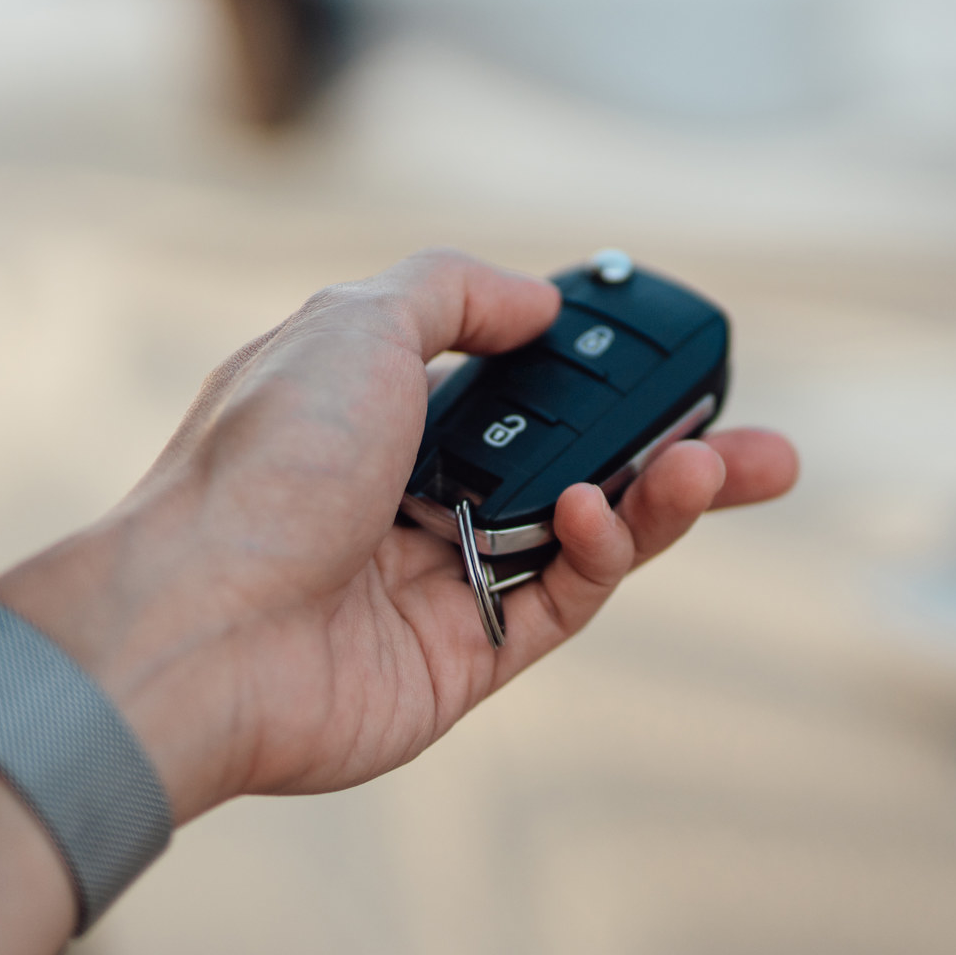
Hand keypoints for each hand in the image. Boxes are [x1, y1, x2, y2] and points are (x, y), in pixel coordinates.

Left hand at [0, 249, 798, 822]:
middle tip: (761, 442)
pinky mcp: (460, 662)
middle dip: (672, 449)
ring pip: (583, 534)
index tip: (670, 351)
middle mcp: (410, 493)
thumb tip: (539, 300)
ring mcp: (439, 581)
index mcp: (378, 407)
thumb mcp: (353, 322)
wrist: (194, 628)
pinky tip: (604, 516)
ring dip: (660, 498)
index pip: (515, 379)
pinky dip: (602, 555)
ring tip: (716, 469)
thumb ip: (454, 292)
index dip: (595, 367)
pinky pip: (561, 603)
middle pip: (572, 462)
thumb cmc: (257, 468)